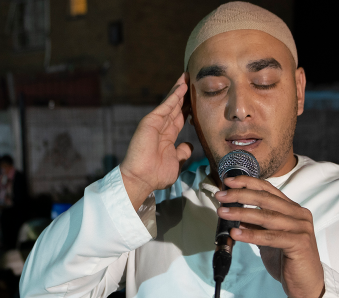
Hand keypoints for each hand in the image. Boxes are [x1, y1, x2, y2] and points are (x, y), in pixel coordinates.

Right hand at [119, 74, 193, 208]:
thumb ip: (182, 153)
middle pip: (176, 107)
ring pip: (171, 103)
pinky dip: (174, 96)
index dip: (188, 108)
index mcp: (167, 137)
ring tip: (188, 77)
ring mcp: (155, 124)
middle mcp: (161, 128)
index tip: (197, 99)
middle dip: (185, 95)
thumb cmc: (156, 175)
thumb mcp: (175, 163)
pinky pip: (165, 106)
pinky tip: (182, 86)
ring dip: (180, 90)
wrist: (141, 179)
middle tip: (193, 81)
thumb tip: (189, 146)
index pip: (180, 118)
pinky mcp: (151, 121)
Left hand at [216, 176, 324, 297]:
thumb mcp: (268, 239)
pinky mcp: (300, 243)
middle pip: (266, 199)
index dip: (247, 183)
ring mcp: (301, 228)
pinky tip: (236, 234)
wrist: (306, 284)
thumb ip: (256, 226)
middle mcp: (299, 215)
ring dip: (241, 213)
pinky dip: (252, 235)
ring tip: (223, 212)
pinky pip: (271, 237)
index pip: (268, 190)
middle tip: (221, 196)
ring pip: (266, 216)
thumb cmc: (288, 261)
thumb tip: (234, 215)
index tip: (228, 182)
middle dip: (240, 195)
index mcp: (293, 210)